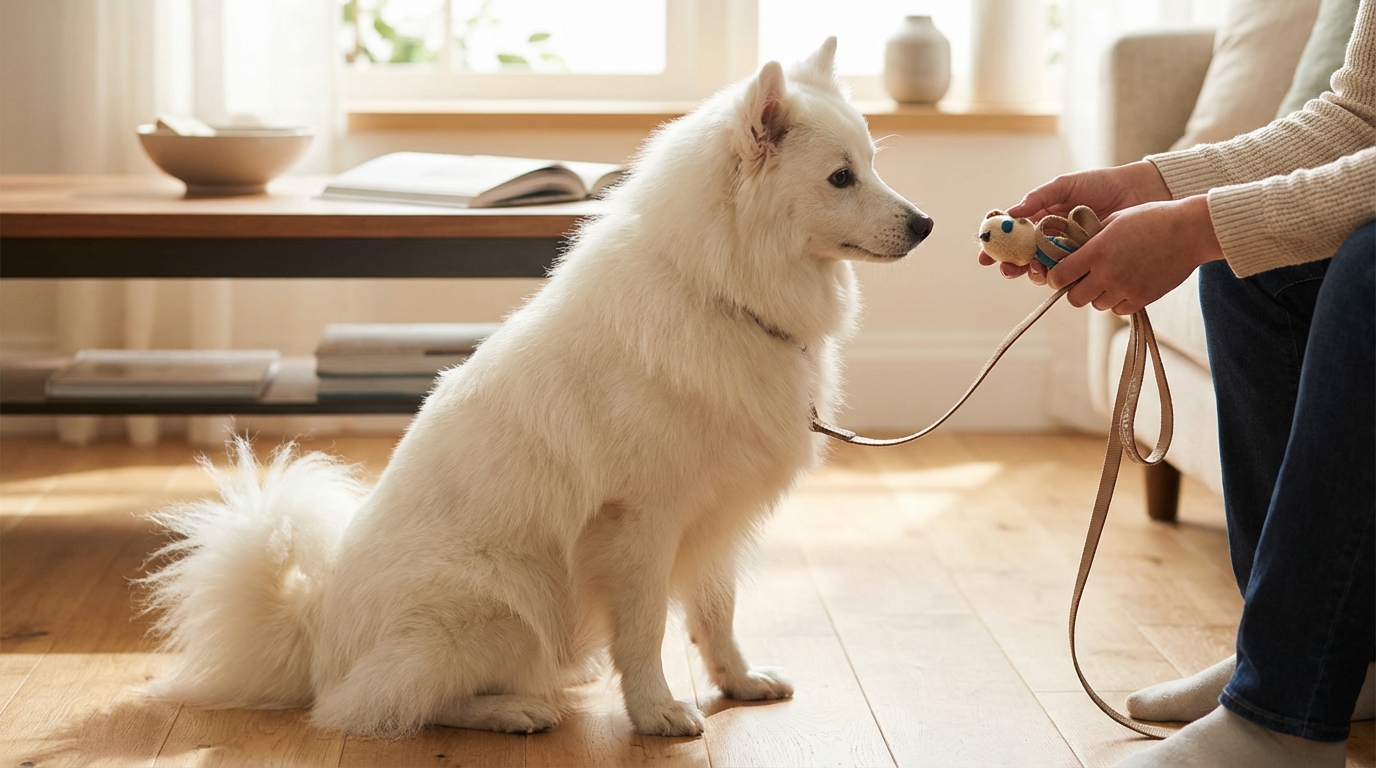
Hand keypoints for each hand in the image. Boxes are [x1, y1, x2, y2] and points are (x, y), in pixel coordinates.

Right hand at [978, 161, 1172, 283]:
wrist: (1137, 192)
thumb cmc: (1101, 184)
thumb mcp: (1065, 185)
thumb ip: (1038, 198)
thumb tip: (1011, 211)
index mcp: (1041, 215)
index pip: (1011, 231)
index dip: (996, 241)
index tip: (984, 251)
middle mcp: (1050, 236)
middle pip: (1020, 254)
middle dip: (1009, 263)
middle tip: (1005, 268)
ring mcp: (1066, 250)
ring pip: (1040, 267)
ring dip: (1030, 271)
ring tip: (1032, 269)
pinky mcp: (1084, 261)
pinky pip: (1064, 272)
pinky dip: (1055, 275)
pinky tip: (1052, 273)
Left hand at [1044, 195, 1224, 314]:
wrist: (1190, 231)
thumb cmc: (1153, 219)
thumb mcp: (1116, 219)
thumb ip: (1091, 236)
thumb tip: (1073, 248)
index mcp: (1096, 252)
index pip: (1060, 276)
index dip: (1057, 277)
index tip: (1060, 274)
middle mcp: (1107, 273)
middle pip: (1075, 299)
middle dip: (1076, 290)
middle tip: (1085, 279)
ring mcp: (1125, 288)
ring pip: (1097, 305)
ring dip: (1099, 295)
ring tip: (1111, 279)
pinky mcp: (1143, 299)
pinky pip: (1119, 310)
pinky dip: (1119, 301)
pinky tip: (1127, 285)